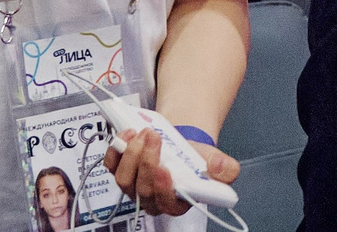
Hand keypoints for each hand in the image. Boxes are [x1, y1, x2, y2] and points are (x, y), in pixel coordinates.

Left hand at [107, 125, 239, 217]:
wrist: (180, 142)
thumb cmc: (195, 158)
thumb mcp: (217, 162)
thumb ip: (225, 169)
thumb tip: (217, 168)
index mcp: (175, 202)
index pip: (165, 204)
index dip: (162, 189)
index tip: (164, 168)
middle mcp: (151, 198)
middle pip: (141, 190)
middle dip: (147, 161)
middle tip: (155, 137)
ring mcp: (133, 185)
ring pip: (124, 179)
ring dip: (132, 154)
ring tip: (145, 132)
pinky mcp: (121, 169)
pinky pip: (111, 165)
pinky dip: (116, 149)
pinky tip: (129, 134)